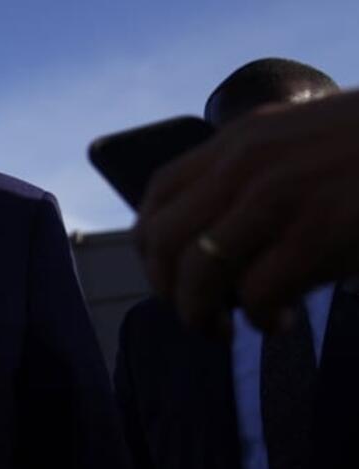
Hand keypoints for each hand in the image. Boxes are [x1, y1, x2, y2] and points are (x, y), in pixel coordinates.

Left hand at [135, 89, 358, 332]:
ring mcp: (279, 197)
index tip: (168, 274)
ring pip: (199, 272)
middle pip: (164, 239)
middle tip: (196, 314)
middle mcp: (246, 164)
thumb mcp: (301, 140)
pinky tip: (279, 323)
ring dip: (201, 314)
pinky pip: (256, 295)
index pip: (158, 192)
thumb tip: (214, 230)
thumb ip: (255, 171)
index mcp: (240, 140)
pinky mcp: (318, 234)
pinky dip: (258, 321)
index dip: (150, 243)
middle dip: (168, 289)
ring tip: (227, 328)